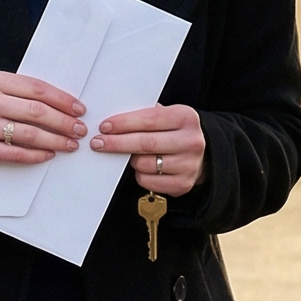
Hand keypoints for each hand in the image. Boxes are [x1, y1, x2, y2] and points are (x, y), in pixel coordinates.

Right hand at [0, 70, 84, 170]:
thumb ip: (18, 91)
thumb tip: (60, 103)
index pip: (36, 88)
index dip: (62, 99)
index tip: (78, 108)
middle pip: (36, 111)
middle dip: (63, 121)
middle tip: (79, 129)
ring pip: (28, 133)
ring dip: (55, 140)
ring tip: (70, 144)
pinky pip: (15, 153)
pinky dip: (36, 155)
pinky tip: (49, 154)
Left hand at [90, 103, 204, 196]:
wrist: (203, 156)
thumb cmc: (175, 132)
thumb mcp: (167, 116)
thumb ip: (145, 116)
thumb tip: (111, 122)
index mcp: (186, 117)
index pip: (149, 119)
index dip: (124, 123)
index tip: (104, 127)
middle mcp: (191, 141)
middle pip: (145, 143)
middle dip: (117, 143)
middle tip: (97, 142)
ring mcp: (188, 165)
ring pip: (144, 164)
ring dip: (129, 160)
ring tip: (126, 154)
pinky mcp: (182, 184)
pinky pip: (147, 181)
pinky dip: (138, 174)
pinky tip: (140, 167)